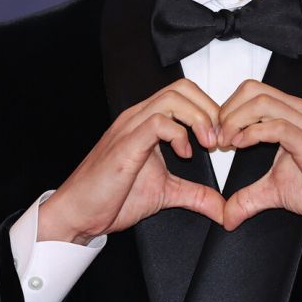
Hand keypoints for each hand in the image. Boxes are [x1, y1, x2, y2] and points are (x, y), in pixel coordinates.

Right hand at [38, 79, 224, 242]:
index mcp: (147, 122)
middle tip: (219, 138)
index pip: (185, 93)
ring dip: (198, 118)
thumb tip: (221, 207)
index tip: (222, 138)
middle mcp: (138, 118)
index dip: (210, 110)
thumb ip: (195, 195)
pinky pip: (157, 122)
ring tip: (207, 144)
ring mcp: (130, 127)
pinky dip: (179, 134)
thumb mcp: (165, 194)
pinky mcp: (126, 145)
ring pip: (172, 98)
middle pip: (183, 88)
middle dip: (210, 109)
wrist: (78, 214)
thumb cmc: (111, 198)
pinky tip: (184, 154)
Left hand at [217, 80, 301, 251]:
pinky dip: (252, 132)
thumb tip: (227, 214)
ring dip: (234, 120)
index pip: (252, 92)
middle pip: (253, 89)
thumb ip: (249, 197)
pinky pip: (278, 125)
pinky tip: (241, 146)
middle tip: (216, 137)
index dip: (228, 110)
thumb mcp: (278, 191)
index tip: (216, 135)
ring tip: (225, 142)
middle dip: (227, 110)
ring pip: (262, 102)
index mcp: (294, 115)